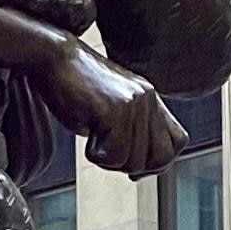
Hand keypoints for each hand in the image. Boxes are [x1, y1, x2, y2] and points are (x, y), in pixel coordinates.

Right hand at [0, 8, 185, 180]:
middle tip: (107, 150)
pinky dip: (96, 155)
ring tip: (92, 134)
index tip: (131, 163)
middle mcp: (149, 98)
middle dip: (132, 166)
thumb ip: (130, 130)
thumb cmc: (73, 87)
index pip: (178, 142)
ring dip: (109, 160)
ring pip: (135, 161)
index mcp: (150, 98)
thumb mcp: (110, 109)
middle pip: (161, 159)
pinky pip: (115, 155)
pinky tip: (86, 130)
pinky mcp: (116, 109)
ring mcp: (135, 103)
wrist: (52, 59)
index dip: (157, 161)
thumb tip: (139, 170)